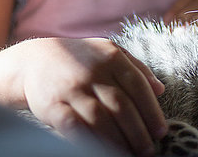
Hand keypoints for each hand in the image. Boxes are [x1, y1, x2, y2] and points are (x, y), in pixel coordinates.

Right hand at [5, 37, 167, 156]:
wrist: (36, 60)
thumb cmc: (82, 58)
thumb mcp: (110, 51)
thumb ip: (137, 67)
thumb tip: (160, 89)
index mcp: (111, 56)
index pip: (137, 84)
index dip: (151, 110)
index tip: (161, 130)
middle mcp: (93, 71)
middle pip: (121, 105)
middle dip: (138, 131)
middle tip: (149, 150)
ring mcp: (72, 88)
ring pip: (100, 120)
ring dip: (118, 141)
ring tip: (130, 154)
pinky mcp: (53, 106)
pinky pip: (75, 128)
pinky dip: (90, 142)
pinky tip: (101, 151)